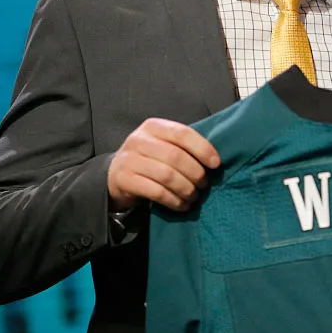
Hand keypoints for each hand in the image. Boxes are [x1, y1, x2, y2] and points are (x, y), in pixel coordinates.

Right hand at [107, 118, 221, 211]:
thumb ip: (183, 147)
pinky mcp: (124, 179)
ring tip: (194, 196)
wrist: (116, 175)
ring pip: (167, 175)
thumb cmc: (149, 159)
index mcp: (153, 127)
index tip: (216, 164)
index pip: (182, 133)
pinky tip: (182, 205)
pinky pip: (156, 192)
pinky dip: (173, 201)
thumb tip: (214, 161)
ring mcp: (129, 159)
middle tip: (204, 185)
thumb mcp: (162, 145)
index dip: (203, 148)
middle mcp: (139, 139)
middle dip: (195, 173)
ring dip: (186, 189)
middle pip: (176, 157)